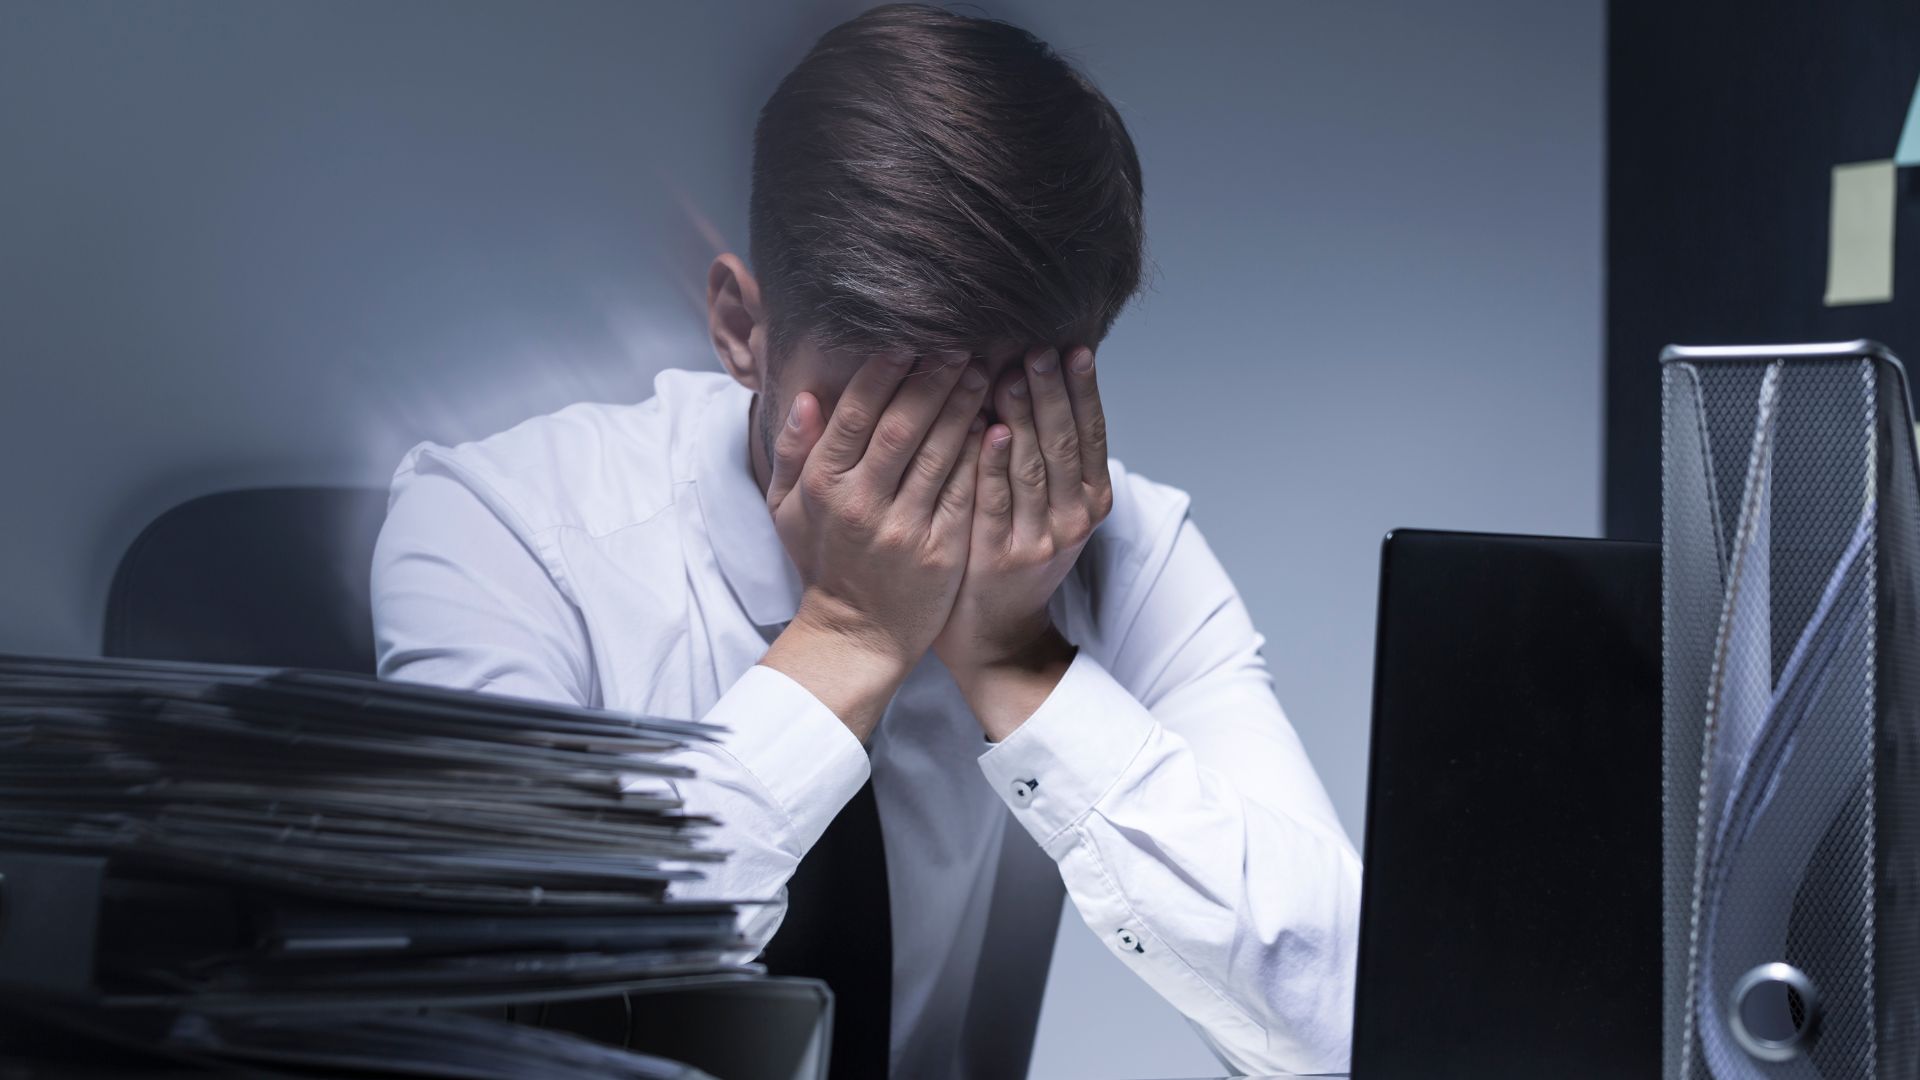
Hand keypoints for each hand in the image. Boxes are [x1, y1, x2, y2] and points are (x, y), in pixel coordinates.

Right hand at [761, 350, 990, 738]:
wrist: (856, 634)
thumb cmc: (823, 560)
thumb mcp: (787, 508)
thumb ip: (792, 450)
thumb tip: (805, 396)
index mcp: (823, 486)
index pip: (856, 415)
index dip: (884, 374)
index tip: (909, 342)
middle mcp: (862, 504)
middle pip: (903, 426)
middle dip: (934, 380)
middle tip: (961, 346)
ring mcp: (904, 529)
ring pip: (941, 453)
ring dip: (965, 407)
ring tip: (986, 373)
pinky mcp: (941, 551)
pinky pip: (967, 491)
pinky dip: (982, 455)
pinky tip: (998, 425)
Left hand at [934, 344, 1110, 712]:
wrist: (995, 632)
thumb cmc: (1013, 552)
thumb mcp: (1047, 504)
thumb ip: (1047, 452)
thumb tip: (1041, 376)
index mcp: (1091, 499)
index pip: (1090, 432)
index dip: (1083, 389)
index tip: (1072, 345)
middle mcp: (1075, 519)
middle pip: (1065, 442)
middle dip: (1053, 390)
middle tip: (1038, 345)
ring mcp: (1040, 540)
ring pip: (1035, 467)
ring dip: (1025, 416)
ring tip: (1013, 371)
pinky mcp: (1002, 558)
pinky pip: (998, 502)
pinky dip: (994, 465)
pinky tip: (989, 430)